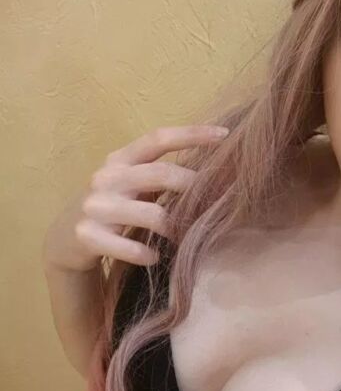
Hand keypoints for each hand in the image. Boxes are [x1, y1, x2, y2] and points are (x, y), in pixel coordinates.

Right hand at [42, 125, 228, 271]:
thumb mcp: (131, 183)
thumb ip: (160, 174)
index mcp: (120, 159)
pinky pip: (132, 247)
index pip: (158, 138)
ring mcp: (95, 207)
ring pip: (152, 215)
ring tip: (186, 236)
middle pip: (161, 174)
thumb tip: (213, 173)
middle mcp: (106, 178)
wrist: (65, 239)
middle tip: (213, 201)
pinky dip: (148, 253)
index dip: (192, 134)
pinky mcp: (88, 236)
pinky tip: (154, 256)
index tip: (224, 135)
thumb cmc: (113, 207)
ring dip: (177, 227)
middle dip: (193, 187)